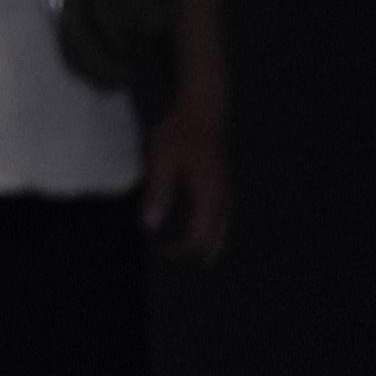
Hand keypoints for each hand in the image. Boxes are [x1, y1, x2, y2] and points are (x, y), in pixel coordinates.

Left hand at [142, 80, 230, 262]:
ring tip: (188, 258)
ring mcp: (225, 191)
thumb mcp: (161, 163)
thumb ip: (158, 194)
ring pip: (220, 229)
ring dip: (204, 244)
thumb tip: (150, 226)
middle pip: (215, 239)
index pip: (198, 239)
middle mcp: (223, 198)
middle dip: (195, 255)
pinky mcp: (221, 184)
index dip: (180, 253)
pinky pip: (219, 216)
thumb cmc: (179, 133)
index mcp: (209, 196)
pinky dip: (209, 230)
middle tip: (174, 266)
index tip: (160, 257)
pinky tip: (197, 230)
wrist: (202, 109)